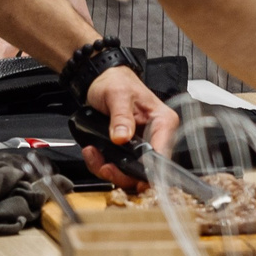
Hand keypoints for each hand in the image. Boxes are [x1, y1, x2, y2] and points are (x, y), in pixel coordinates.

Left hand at [77, 64, 176, 191]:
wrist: (103, 80)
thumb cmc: (116, 81)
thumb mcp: (118, 95)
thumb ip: (121, 116)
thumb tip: (122, 137)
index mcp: (163, 122)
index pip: (162, 154)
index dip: (148, 171)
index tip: (131, 175)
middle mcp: (156, 136)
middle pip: (146, 170)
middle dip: (122, 173)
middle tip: (105, 167)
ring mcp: (141, 145)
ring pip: (130, 173)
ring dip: (109, 170)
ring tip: (94, 154)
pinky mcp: (127, 150)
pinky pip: (117, 167)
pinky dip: (102, 165)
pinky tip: (93, 153)